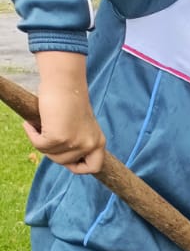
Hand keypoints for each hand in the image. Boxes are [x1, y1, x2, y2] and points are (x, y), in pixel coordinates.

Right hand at [29, 52, 105, 173]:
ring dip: (40, 141)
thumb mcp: (80, 126)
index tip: (66, 160)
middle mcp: (91, 144)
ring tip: (39, 125)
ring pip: (50, 154)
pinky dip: (31, 134)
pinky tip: (30, 123)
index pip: (94, 167)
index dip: (78, 167)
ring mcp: (76, 142)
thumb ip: (76, 141)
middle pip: (65, 162)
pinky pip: (39, 145)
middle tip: (45, 135)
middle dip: (51, 151)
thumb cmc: (69, 100)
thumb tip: (63, 157)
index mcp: (99, 141)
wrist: (64, 83)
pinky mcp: (59, 138)